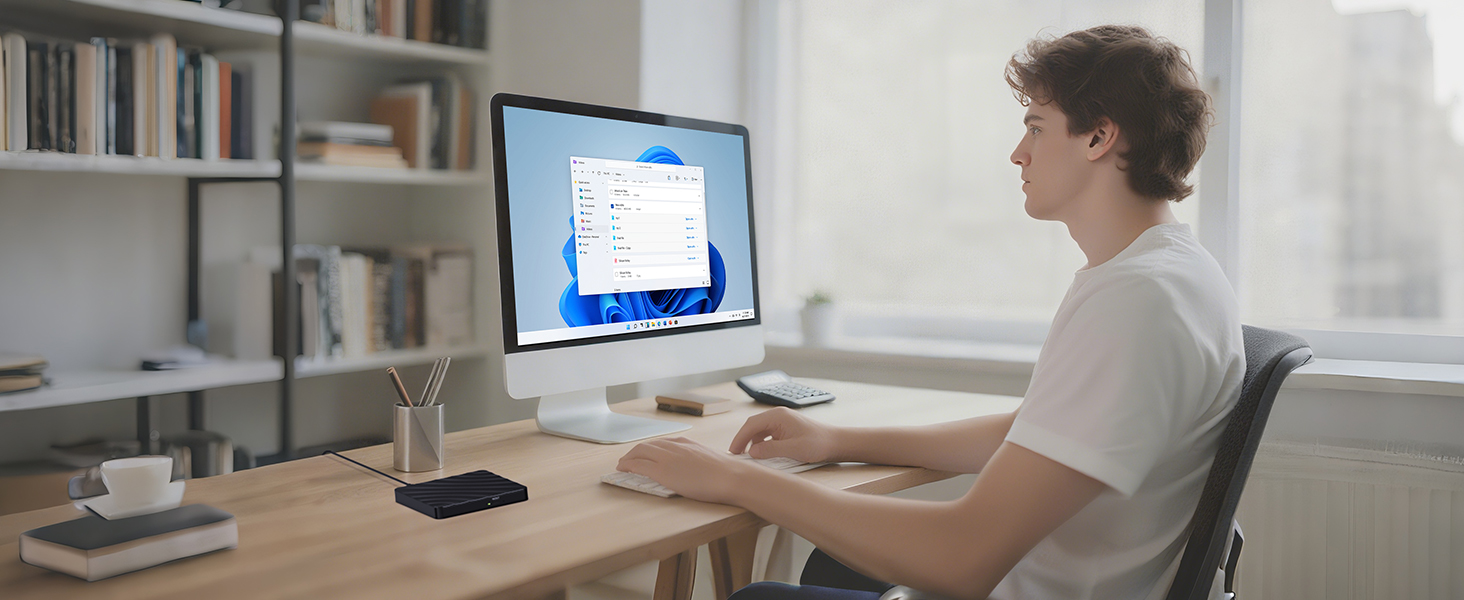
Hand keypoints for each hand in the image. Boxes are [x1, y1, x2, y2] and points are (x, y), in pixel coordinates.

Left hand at [617, 437, 756, 503]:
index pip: (662, 442)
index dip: (650, 448)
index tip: (645, 454)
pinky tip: (622, 469)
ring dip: (628, 457)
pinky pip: (638, 465)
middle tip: (627, 459)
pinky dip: (627, 465)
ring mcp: (668, 458)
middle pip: (647, 445)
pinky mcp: (663, 471)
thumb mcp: (709, 460)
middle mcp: (675, 446)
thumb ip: (697, 460)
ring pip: (640, 452)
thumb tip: (696, 468)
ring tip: (622, 464)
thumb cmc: (726, 473)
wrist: (730, 477)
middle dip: (635, 452)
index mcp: (686, 443)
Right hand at [729, 407, 839, 463]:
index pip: (751, 425)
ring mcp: (781, 422)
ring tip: (747, 456)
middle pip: (753, 426)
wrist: (835, 442)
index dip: (739, 438)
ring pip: (759, 431)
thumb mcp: (793, 449)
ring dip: (751, 442)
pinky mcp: (784, 429)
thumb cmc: (818, 443)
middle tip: (735, 455)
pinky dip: (760, 444)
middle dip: (743, 440)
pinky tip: (760, 454)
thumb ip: (771, 450)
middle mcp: (778, 416)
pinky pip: (766, 435)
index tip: (733, 451)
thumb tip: (752, 452)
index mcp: (778, 416)